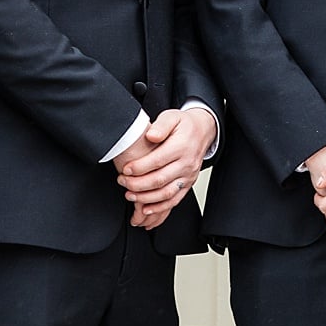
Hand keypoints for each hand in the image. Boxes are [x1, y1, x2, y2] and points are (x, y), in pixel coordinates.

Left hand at [115, 108, 217, 224]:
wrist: (203, 131)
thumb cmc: (184, 124)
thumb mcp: (172, 116)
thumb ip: (161, 125)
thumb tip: (151, 135)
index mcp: (181, 146)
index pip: (158, 160)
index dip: (139, 167)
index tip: (125, 169)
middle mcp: (186, 163)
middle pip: (160, 179)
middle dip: (137, 184)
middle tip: (122, 182)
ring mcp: (188, 176)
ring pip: (166, 193)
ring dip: (146, 198)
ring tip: (129, 195)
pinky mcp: (188, 184)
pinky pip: (174, 200)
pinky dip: (160, 208)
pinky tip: (146, 209)